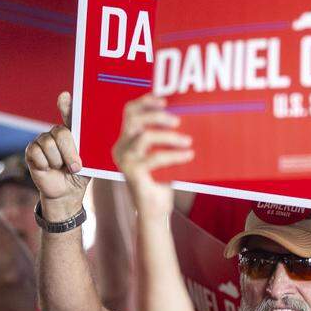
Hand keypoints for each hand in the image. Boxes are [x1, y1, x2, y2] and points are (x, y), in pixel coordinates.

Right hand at [26, 93, 89, 214]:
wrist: (67, 192)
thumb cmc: (81, 174)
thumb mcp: (90, 161)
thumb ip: (89, 148)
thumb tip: (93, 138)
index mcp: (73, 131)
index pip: (70, 113)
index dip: (66, 105)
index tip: (65, 96)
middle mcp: (57, 132)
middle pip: (61, 132)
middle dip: (69, 152)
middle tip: (76, 167)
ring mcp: (43, 140)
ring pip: (49, 144)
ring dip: (58, 161)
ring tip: (62, 168)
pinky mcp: (31, 151)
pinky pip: (36, 153)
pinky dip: (45, 164)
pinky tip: (48, 169)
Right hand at [112, 95, 192, 217]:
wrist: (155, 210)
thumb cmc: (162, 180)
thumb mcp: (163, 154)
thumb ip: (165, 137)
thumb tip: (186, 117)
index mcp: (126, 140)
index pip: (129, 112)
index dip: (145, 102)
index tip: (164, 100)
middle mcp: (121, 148)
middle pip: (134, 120)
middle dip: (157, 116)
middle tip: (177, 121)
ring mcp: (125, 160)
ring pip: (145, 137)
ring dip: (169, 136)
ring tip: (187, 140)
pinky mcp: (132, 173)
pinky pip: (155, 157)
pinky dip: (174, 154)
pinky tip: (188, 155)